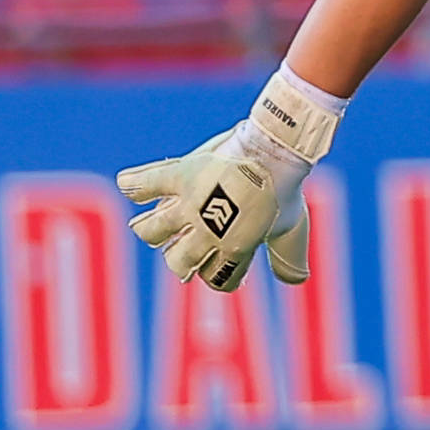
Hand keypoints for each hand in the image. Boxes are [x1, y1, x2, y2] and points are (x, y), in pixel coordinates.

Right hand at [117, 70, 345, 290]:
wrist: (277, 150)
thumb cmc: (285, 190)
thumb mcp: (293, 228)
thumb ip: (289, 257)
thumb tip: (296, 279)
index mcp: (235, 249)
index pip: (215, 279)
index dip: (220, 273)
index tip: (222, 261)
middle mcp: (207, 233)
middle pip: (176, 262)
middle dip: (181, 256)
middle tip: (190, 240)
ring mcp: (190, 205)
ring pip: (149, 231)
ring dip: (153, 228)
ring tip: (164, 218)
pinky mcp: (179, 176)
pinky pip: (142, 185)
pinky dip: (134, 184)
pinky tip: (132, 184)